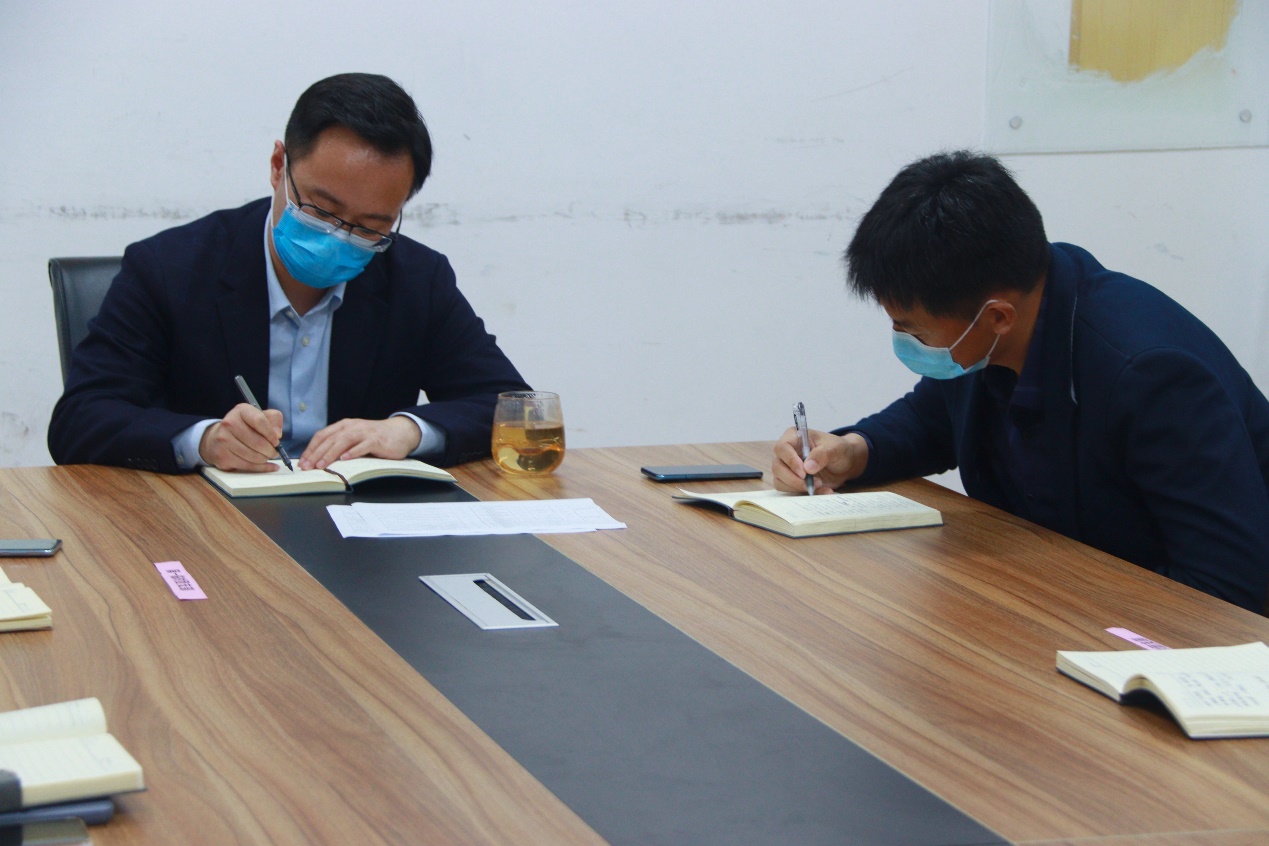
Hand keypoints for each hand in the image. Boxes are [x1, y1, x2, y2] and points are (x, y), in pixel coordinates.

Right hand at [200, 403, 284, 471]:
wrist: (219, 437)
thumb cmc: (245, 426)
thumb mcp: (261, 416)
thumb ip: (274, 420)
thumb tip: (277, 435)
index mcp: (241, 411)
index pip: (259, 421)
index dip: (271, 434)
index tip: (276, 441)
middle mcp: (229, 423)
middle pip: (258, 442)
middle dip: (271, 450)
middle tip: (274, 452)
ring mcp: (224, 440)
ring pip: (253, 456)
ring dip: (265, 459)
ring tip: (267, 456)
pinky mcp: (222, 456)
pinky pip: (247, 466)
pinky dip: (262, 468)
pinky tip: (268, 466)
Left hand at [299, 416, 421, 469]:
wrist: (400, 432)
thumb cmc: (375, 437)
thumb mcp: (355, 437)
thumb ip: (340, 444)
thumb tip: (320, 459)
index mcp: (344, 425)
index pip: (322, 435)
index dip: (311, 448)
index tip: (303, 461)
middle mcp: (352, 426)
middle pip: (330, 439)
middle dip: (316, 453)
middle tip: (307, 466)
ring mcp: (364, 433)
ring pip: (343, 441)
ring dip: (330, 454)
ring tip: (321, 465)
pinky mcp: (376, 440)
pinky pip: (362, 446)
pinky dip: (353, 452)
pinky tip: (345, 459)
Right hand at [771, 428, 868, 493]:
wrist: (844, 463)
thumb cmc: (838, 449)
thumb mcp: (835, 448)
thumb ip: (822, 454)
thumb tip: (807, 468)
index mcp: (793, 436)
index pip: (782, 448)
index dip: (790, 461)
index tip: (804, 472)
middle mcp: (786, 452)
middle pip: (777, 467)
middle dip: (794, 479)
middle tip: (814, 482)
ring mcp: (786, 467)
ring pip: (780, 481)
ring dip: (799, 487)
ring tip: (820, 485)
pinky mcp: (790, 480)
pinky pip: (789, 490)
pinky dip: (804, 493)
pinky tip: (821, 490)